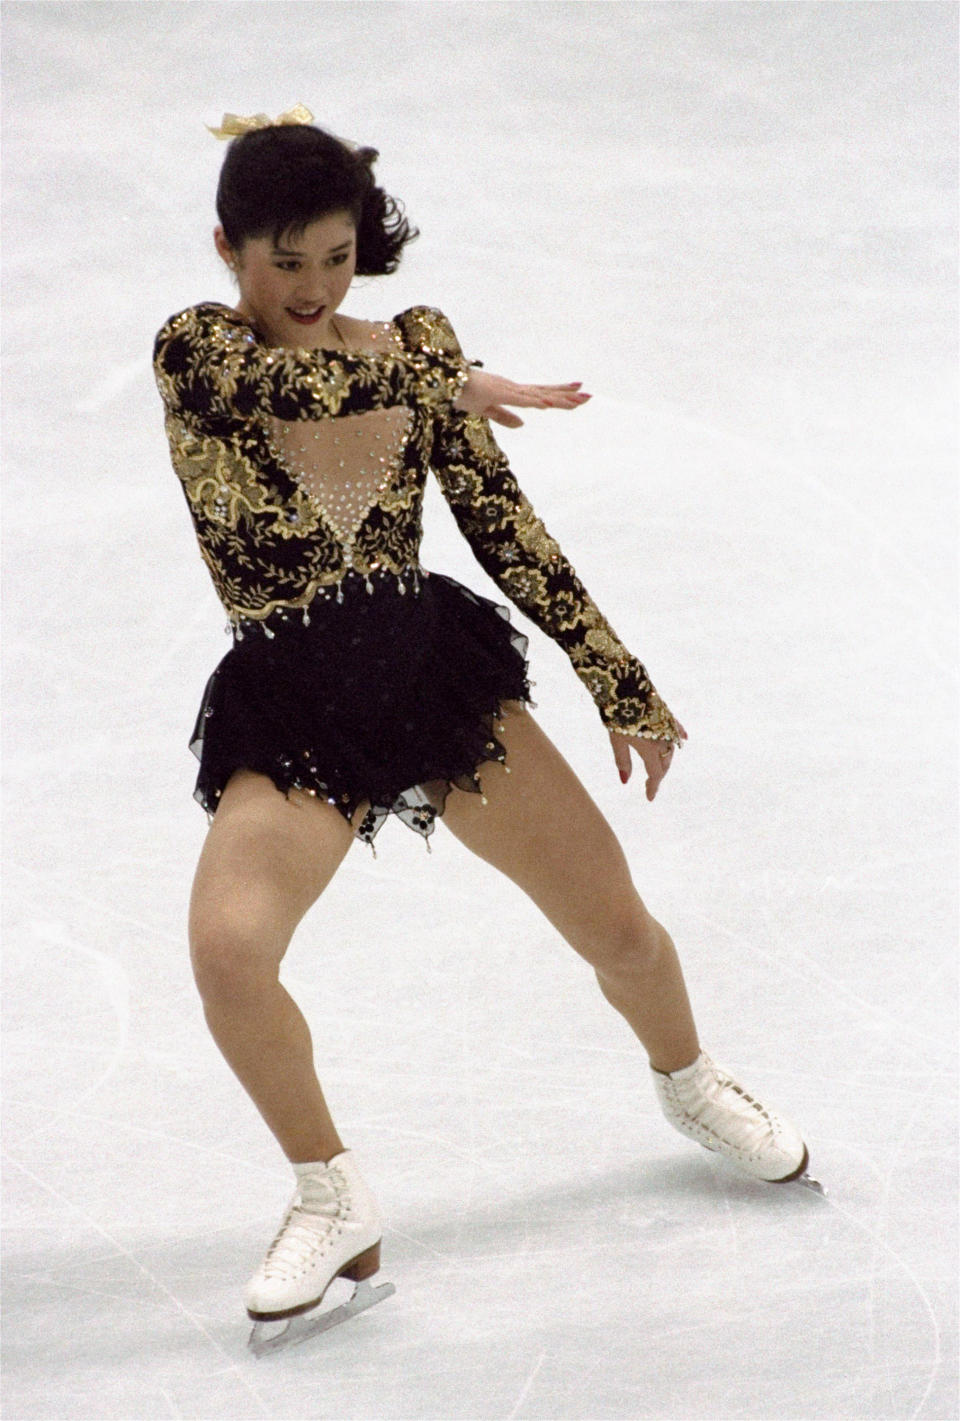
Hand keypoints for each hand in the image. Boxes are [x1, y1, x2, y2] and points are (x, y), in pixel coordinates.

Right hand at [454, 369, 590, 427]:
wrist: (443, 383)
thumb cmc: (461, 394)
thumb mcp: (486, 410)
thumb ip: (504, 417)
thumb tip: (523, 425)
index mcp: (512, 392)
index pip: (541, 393)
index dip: (560, 393)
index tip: (579, 391)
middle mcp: (514, 388)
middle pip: (545, 392)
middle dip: (567, 394)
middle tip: (590, 395)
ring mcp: (506, 389)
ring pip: (538, 395)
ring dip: (558, 398)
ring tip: (579, 399)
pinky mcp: (496, 392)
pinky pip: (519, 400)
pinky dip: (534, 402)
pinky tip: (548, 404)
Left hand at [609, 722, 688, 801]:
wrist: (626, 686)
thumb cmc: (617, 715)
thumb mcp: (617, 740)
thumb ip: (623, 761)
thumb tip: (625, 781)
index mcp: (650, 749)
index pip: (655, 774)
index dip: (652, 787)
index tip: (649, 798)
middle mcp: (663, 740)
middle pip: (665, 763)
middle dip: (659, 775)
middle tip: (651, 783)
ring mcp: (668, 727)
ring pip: (671, 749)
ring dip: (666, 759)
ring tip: (660, 766)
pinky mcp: (667, 714)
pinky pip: (677, 730)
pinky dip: (679, 737)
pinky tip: (683, 741)